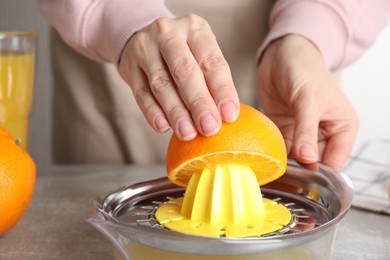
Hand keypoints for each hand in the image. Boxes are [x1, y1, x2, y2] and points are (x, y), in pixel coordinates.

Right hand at [118, 14, 239, 140]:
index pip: (211, 62)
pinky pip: (141, 93)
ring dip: (176, 112)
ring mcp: (145, 48)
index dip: (222, 90)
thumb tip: (225, 117)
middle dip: (199, 103)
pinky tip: (163, 127)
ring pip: (161, 84)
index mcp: (195, 29)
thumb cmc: (182, 52)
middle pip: (185, 71)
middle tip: (209, 128)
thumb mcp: (200, 53)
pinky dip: (152, 112)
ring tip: (188, 133)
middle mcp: (169, 34)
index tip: (229, 115)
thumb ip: (211, 80)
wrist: (142, 37)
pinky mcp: (129, 66)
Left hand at [257, 35, 358, 170]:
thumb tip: (308, 160)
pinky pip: (278, 147)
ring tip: (268, 171)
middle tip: (280, 178)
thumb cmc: (305, 69)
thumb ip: (307, 130)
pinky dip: (271, 153)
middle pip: (314, 164)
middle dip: (299, 172)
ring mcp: (302, 133)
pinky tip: (261, 159)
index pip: (335, 162)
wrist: (281, 53)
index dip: (320, 175)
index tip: (301, 183)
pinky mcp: (283, 129)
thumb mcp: (309, 100)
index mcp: (342, 128)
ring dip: (282, 163)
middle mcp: (324, 134)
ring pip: (294, 158)